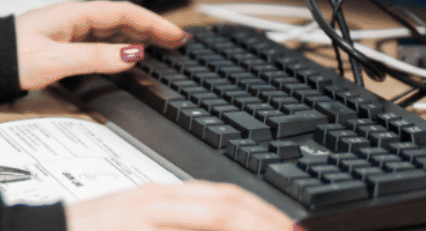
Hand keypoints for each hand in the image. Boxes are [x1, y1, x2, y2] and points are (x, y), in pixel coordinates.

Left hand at [13, 0, 187, 90]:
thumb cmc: (12, 56)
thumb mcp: (56, 60)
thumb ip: (95, 57)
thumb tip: (131, 54)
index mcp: (74, 13)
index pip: (124, 12)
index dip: (153, 23)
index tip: (175, 35)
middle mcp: (75, 18)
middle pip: (123, 18)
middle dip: (153, 28)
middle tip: (179, 41)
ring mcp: (71, 30)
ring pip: (114, 29)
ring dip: (141, 36)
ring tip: (165, 46)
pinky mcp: (66, 42)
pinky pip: (102, 40)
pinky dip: (122, 45)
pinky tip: (132, 54)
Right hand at [65, 182, 293, 230]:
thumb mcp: (139, 223)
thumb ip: (178, 223)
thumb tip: (219, 224)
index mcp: (161, 197)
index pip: (224, 198)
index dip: (263, 214)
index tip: (290, 229)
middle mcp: (156, 201)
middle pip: (226, 205)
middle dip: (266, 222)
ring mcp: (144, 216)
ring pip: (214, 216)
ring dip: (249, 227)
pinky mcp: (134, 228)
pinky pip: (182, 227)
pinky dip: (215, 230)